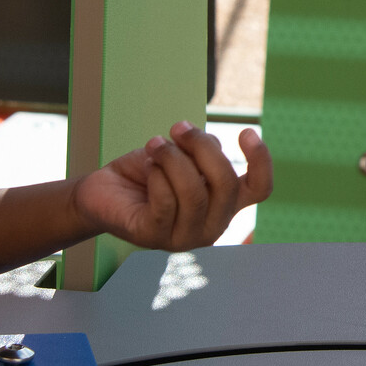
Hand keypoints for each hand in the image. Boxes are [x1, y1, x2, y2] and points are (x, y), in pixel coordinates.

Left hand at [72, 121, 272, 250]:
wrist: (104, 191)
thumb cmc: (148, 171)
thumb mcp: (182, 154)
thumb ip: (203, 151)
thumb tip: (211, 146)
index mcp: (225, 204)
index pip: (260, 189)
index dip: (261, 160)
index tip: (245, 131)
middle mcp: (212, 225)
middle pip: (226, 184)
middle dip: (202, 147)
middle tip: (177, 127)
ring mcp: (184, 238)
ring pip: (195, 193)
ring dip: (173, 158)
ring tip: (155, 144)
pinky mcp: (154, 238)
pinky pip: (165, 202)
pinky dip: (157, 176)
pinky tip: (147, 166)